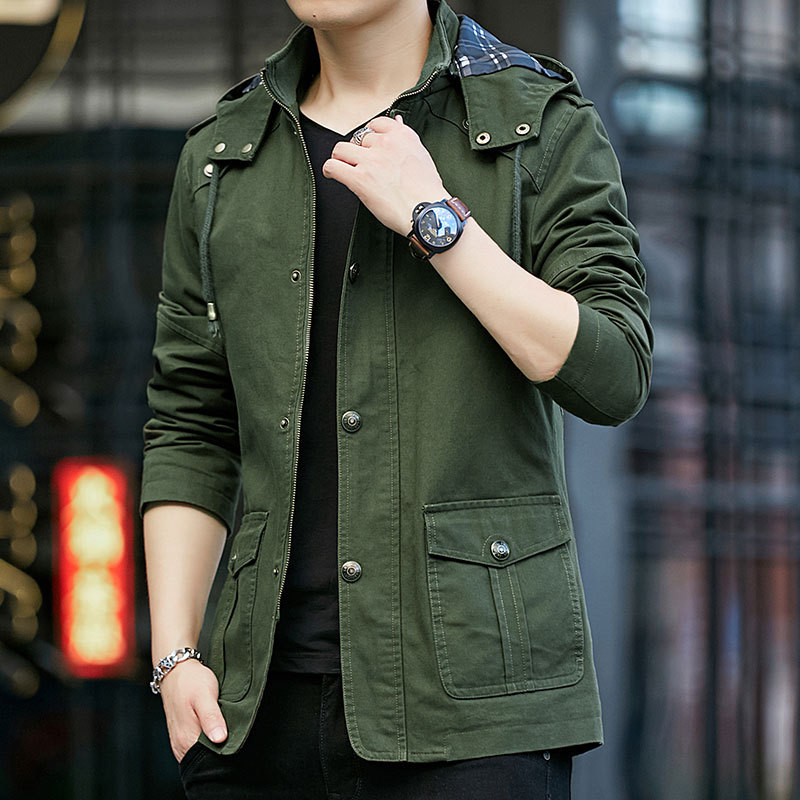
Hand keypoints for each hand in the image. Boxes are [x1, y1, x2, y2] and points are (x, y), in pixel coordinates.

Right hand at [159, 658, 227, 761]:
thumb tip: (220, 739)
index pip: (208, 761)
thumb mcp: (205, 695)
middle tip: (231, 733)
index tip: (235, 742)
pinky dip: (206, 741)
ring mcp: (180, 741)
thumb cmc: (191, 681)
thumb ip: (212, 718)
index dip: (223, 754)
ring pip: (200, 753)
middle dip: (219, 751)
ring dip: (213, 745)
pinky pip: (196, 746)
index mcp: (186, 738)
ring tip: (223, 729)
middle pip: (204, 758)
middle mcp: (180, 744)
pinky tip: (214, 729)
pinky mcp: (181, 735)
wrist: (176, 670)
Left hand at [321, 113, 447, 235]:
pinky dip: (330, 170)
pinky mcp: (360, 179)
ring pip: (341, 149)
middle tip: (362, 166)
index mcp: (402, 136)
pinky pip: (333, 166)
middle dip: (358, 152)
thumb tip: (397, 120)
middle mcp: (385, 144)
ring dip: (341, 159)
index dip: (369, 137)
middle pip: (358, 139)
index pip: (375, 124)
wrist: (428, 212)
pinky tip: (333, 175)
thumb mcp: (421, 156)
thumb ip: (405, 139)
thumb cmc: (427, 191)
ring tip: (345, 169)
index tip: (369, 148)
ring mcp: (371, 161)